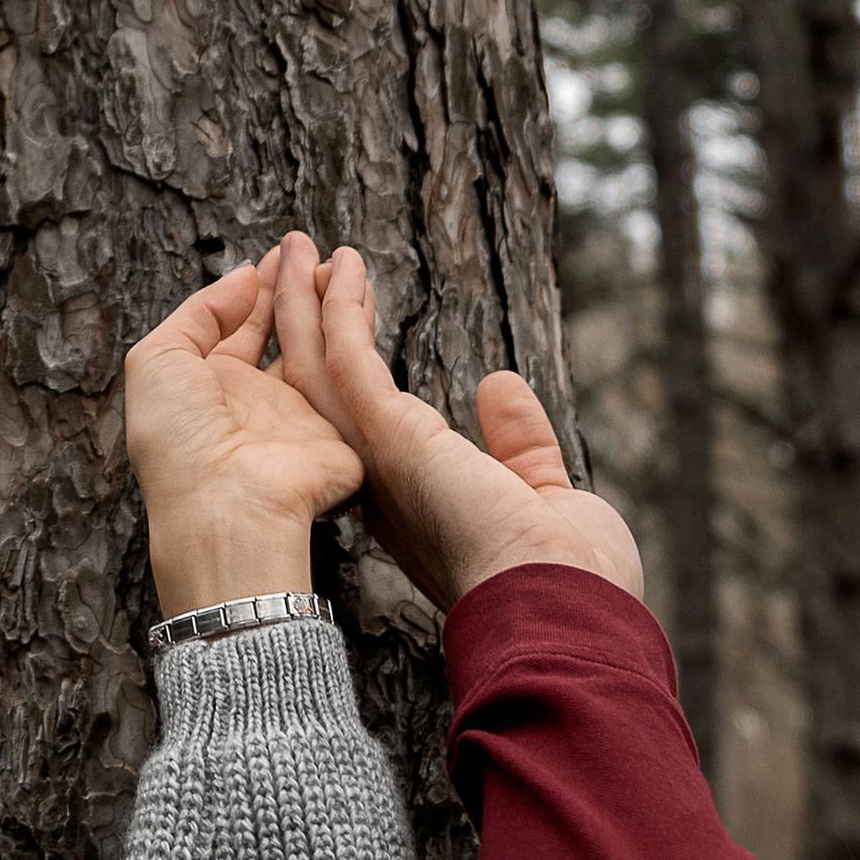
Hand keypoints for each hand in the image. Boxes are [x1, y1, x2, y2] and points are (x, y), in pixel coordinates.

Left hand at [124, 246, 365, 614]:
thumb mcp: (156, 359)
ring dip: (320, 302)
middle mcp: (251, 400)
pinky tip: (354, 297)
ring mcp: (295, 416)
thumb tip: (244, 276)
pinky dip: (349, 336)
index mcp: (205, 385)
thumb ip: (199, 311)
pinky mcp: (334, 433)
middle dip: (289, 287)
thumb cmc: (177, 441)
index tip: (273, 253)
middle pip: (277, 330)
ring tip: (330, 258)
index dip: (253, 288)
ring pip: (312, 346)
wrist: (225, 505)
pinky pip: (344, 375)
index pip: (234, 325)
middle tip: (305, 246)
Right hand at [271, 233, 641, 611]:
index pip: (356, 428)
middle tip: (291, 273)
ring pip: (315, 364)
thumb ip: (519, 444)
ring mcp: (375, 455)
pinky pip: (346, 354)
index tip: (338, 323)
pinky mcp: (387, 430)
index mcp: (409, 508)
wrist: (564, 610)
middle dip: (303, 329)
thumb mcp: (545, 494)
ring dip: (301, 304)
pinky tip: (336, 264)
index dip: (338, 373)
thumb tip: (500, 386)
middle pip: (318, 390)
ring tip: (293, 249)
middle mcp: (378, 483)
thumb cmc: (568, 580)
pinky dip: (336, 305)